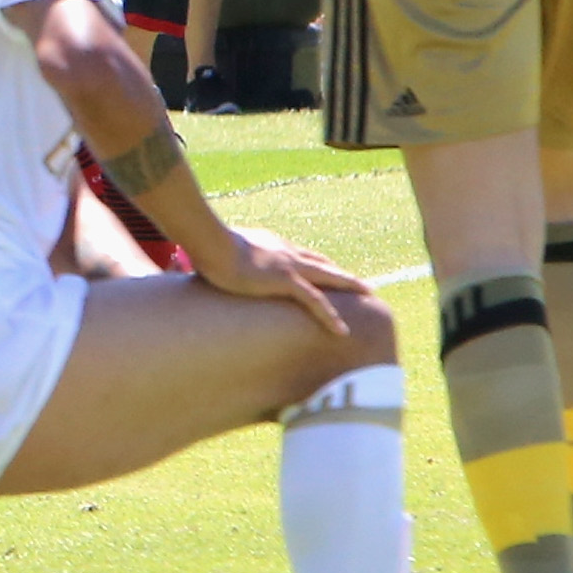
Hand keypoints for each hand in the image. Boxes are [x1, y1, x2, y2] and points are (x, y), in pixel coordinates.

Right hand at [183, 221, 362, 335]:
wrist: (210, 242)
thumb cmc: (208, 245)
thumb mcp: (221, 250)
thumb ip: (222, 256)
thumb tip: (205, 260)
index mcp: (273, 245)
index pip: (302, 255)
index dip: (318, 264)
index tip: (329, 270)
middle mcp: (286, 252)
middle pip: (322, 263)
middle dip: (343, 274)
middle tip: (361, 284)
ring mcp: (289, 266)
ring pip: (328, 277)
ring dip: (349, 287)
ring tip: (367, 296)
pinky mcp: (285, 280)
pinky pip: (315, 301)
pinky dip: (330, 315)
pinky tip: (342, 330)